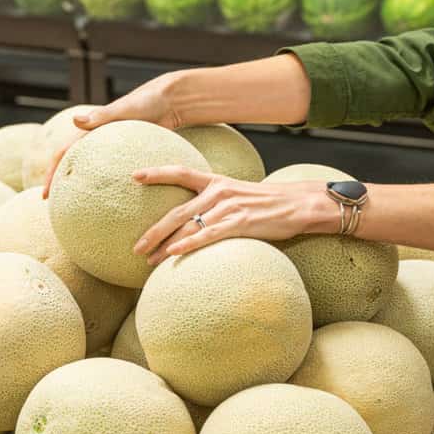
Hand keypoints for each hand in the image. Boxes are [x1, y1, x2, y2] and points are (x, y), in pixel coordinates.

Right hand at [42, 73, 185, 197]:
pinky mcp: (128, 155)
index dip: (52, 175)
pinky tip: (116, 205)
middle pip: (73, 166)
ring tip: (81, 212)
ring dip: (84, 189)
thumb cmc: (146, 102)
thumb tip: (75, 121)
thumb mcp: (123, 109)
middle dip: (62, 186)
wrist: (169, 102)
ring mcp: (112, 151)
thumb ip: (101, 115)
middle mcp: (97, 142)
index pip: (63, 155)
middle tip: (57, 209)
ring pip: (93, 173)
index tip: (46, 195)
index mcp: (90, 132)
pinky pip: (114, 174)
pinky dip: (110, 187)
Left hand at [130, 166, 339, 265]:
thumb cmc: (269, 204)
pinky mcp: (239, 223)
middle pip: (176, 210)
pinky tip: (174, 254)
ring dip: (165, 245)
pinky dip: (189, 244)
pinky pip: (208, 235)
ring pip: (188, 226)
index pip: (180, 172)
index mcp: (216, 181)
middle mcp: (218, 192)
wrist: (299, 204)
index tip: (134, 176)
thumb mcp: (238, 195)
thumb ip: (216, 202)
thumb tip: (196, 219)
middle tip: (135, 246)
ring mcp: (228, 207)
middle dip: (153, 230)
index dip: (156, 173)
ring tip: (148, 261)